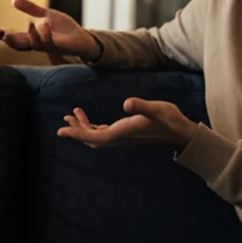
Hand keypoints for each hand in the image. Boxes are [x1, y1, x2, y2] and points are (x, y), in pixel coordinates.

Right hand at [0, 0, 100, 64]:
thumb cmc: (64, 29)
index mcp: (33, 36)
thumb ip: (30, 9)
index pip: (15, 38)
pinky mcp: (58, 46)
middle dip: (10, 41)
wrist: (82, 37)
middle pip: (20, 46)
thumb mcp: (45, 15)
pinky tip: (46, 24)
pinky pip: (49, 42)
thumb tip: (13, 0)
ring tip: (29, 23)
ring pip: (34, 44)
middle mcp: (38, 43)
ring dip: (31, 34)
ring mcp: (48, 46)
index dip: (4, 36)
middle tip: (3, 34)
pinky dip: (45, 33)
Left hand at [58, 98, 197, 150]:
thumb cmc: (170, 120)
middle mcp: (120, 138)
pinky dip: (94, 128)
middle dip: (76, 131)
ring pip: (97, 138)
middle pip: (91, 139)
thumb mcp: (157, 109)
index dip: (76, 134)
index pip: (93, 137)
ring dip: (84, 128)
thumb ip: (141, 106)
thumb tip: (126, 103)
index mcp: (122, 133)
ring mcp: (123, 138)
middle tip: (65, 119)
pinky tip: (92, 122)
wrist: (181, 133)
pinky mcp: (127, 135)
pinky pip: (105, 135)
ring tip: (74, 115)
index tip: (60, 131)